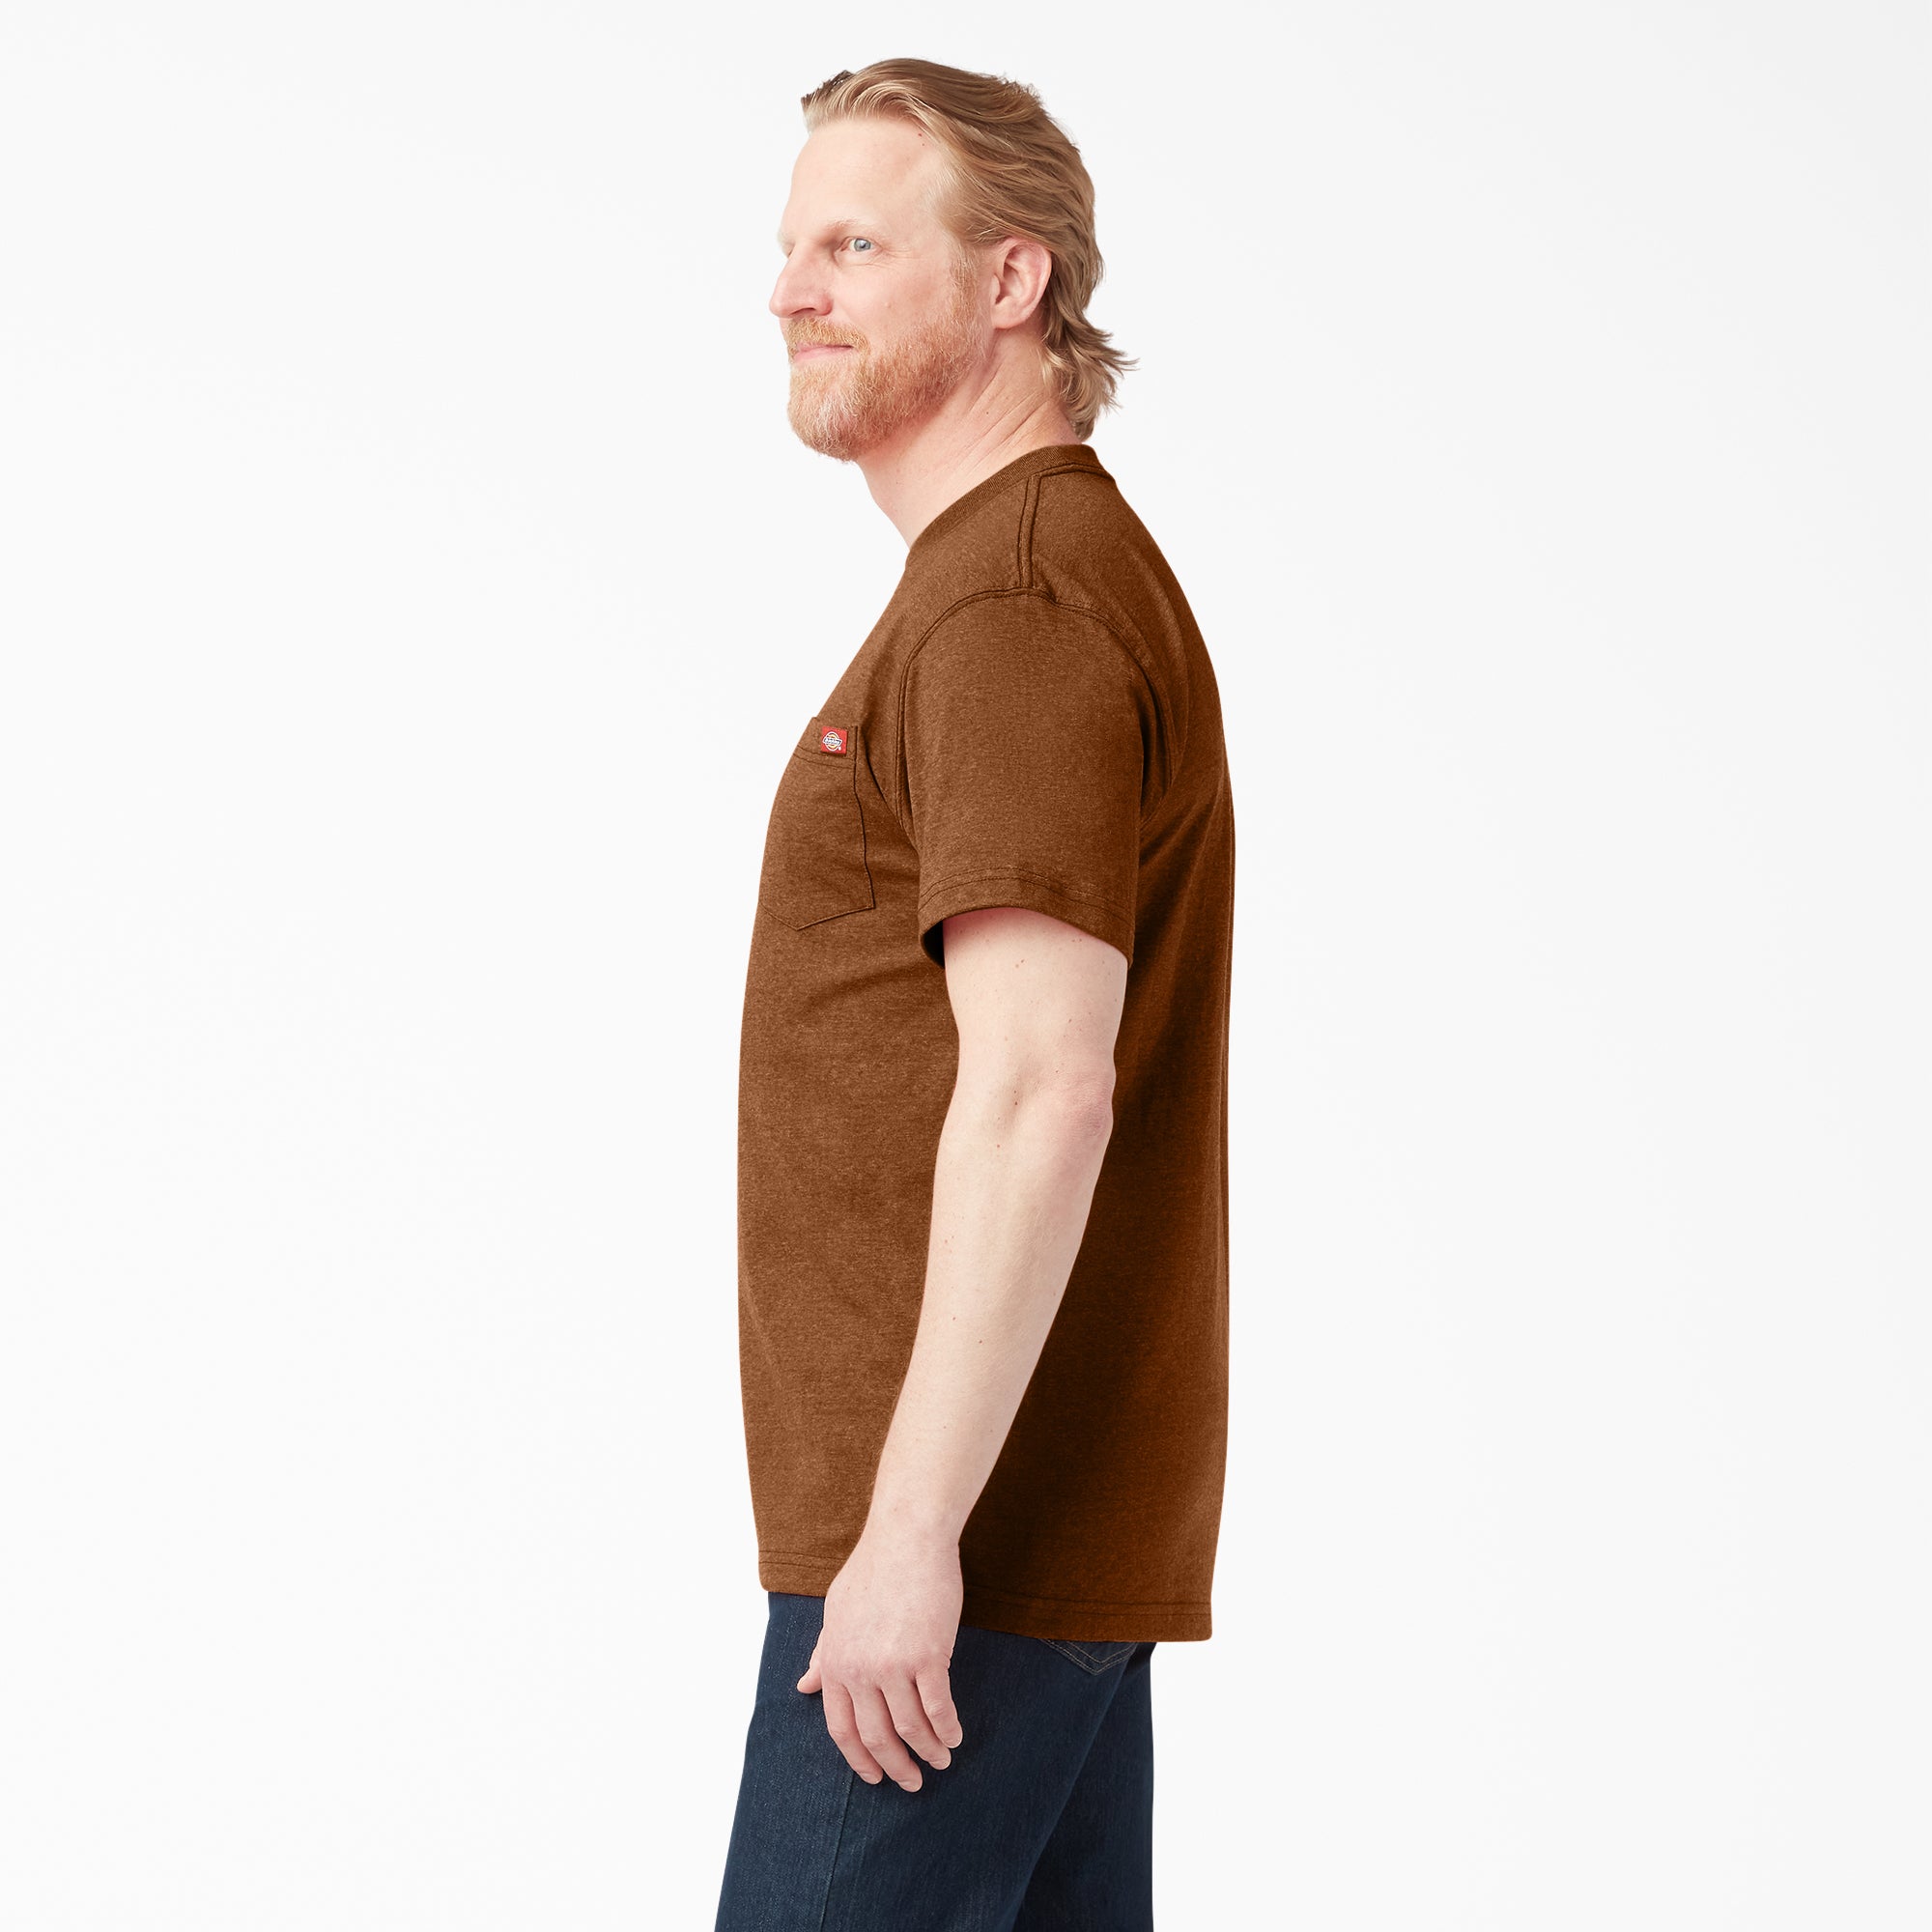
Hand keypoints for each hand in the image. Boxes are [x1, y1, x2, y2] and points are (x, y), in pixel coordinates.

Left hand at [795, 1530, 965, 1790]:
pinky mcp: (929, 1655)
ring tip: (941, 1760)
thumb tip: (805, 1687)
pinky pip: (938, 1708)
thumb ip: (824, 1654)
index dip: (859, 1759)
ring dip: (927, 1752)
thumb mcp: (836, 1612)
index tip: (876, 1776)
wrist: (906, 1537)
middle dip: (895, 1766)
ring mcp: (894, 1665)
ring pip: (910, 1728)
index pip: (841, 1728)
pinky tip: (955, 1737)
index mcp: (837, 1662)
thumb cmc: (873, 1570)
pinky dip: (947, 1729)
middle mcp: (860, 1669)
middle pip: (876, 1736)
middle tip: (911, 1783)